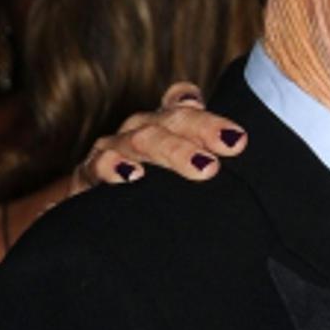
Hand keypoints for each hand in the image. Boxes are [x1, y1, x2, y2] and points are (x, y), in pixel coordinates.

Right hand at [70, 82, 246, 195]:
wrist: (98, 223)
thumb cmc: (156, 199)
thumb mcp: (187, 180)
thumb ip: (213, 162)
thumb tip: (242, 153)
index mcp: (166, 128)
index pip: (186, 107)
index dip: (210, 116)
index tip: (238, 138)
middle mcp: (141, 132)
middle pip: (171, 120)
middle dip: (203, 131)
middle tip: (233, 146)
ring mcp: (113, 150)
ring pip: (141, 139)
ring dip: (172, 150)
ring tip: (202, 167)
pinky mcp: (88, 174)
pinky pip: (96, 166)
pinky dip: (112, 168)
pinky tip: (131, 175)